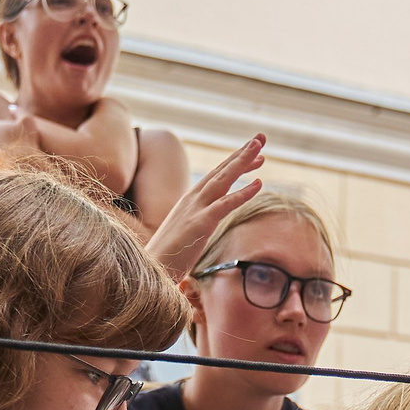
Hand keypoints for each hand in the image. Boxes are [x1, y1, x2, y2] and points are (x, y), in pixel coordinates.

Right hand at [142, 135, 266, 281]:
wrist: (149, 269)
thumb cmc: (166, 258)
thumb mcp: (185, 235)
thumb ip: (197, 226)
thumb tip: (203, 228)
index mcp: (189, 201)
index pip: (216, 176)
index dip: (235, 163)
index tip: (254, 154)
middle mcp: (192, 199)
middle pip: (220, 171)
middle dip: (241, 153)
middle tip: (260, 139)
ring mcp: (195, 210)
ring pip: (223, 180)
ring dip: (242, 163)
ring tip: (261, 150)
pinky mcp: (200, 224)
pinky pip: (225, 205)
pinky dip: (242, 193)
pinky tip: (259, 183)